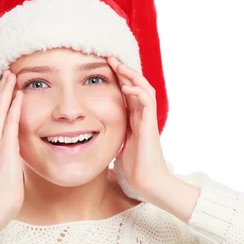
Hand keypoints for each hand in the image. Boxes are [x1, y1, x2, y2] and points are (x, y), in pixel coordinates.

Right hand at [0, 69, 24, 216]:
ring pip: (0, 111)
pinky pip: (10, 123)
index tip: (6, 88)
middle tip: (7, 73)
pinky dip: (13, 107)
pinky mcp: (4, 148)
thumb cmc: (6, 193)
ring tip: (11, 75)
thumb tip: (14, 155)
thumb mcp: (7, 170)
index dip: (0, 101)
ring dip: (6, 92)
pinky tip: (18, 94)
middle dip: (1, 90)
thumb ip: (9, 158)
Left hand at [107, 56, 171, 199]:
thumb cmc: (134, 173)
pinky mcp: (150, 126)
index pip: (127, 94)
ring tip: (119, 66)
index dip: (118, 81)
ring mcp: (147, 121)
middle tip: (110, 58)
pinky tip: (127, 87)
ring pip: (144, 90)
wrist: (147, 185)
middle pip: (136, 87)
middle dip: (124, 72)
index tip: (104, 69)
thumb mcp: (116, 150)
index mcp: (133, 122)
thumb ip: (110, 141)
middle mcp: (141, 118)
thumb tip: (93, 142)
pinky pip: (147, 103)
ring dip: (132, 76)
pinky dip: (138, 92)